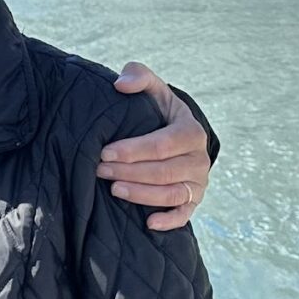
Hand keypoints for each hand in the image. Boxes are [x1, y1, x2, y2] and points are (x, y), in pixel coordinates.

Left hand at [96, 62, 213, 231]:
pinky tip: (147, 223)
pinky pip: (184, 214)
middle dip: (130, 172)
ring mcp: (198, 182)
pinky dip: (169, 221)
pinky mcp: (194, 200)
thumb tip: (121, 84)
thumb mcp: (152, 89)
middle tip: (99, 170)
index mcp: (190, 131)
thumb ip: (138, 76)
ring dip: (142, 194)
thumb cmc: (157, 111)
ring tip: (113, 190)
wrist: (175, 134)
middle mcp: (199, 159)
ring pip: (171, 193)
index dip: (133, 150)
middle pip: (164, 171)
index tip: (105, 152)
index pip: (162, 144)